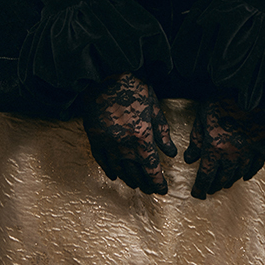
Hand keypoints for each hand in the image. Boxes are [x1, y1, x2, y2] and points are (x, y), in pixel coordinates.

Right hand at [81, 72, 176, 194]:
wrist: (104, 75)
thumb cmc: (132, 86)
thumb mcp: (153, 105)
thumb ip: (162, 131)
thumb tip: (171, 153)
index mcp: (141, 137)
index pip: (152, 169)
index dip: (158, 183)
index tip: (163, 190)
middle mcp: (124, 145)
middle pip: (136, 173)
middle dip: (145, 184)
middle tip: (150, 189)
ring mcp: (107, 143)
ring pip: (119, 170)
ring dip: (129, 180)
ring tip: (136, 184)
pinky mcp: (94, 139)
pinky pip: (102, 161)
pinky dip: (109, 171)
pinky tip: (115, 175)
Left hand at [184, 96, 264, 198]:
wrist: (249, 89)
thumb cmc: (222, 100)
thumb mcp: (202, 116)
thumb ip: (196, 140)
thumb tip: (189, 159)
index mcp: (215, 148)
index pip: (206, 177)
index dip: (200, 188)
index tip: (197, 194)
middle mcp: (232, 155)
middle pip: (222, 178)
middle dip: (214, 185)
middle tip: (209, 188)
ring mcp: (249, 152)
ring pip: (238, 174)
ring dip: (230, 180)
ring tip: (224, 182)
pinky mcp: (262, 146)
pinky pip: (256, 166)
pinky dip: (249, 173)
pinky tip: (245, 176)